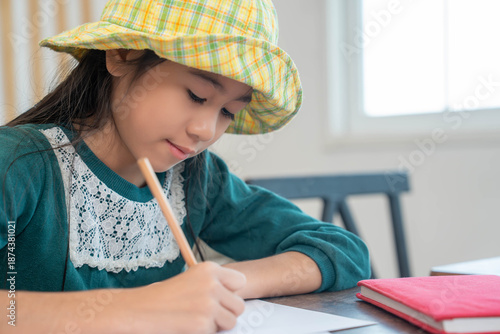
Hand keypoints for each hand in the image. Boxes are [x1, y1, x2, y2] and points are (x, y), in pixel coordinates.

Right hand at [119, 261, 246, 333]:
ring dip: (216, 325)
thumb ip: (213, 285)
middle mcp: (212, 284)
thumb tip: (234, 299)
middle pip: (238, 305)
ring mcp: (208, 304)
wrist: (138, 309)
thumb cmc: (163, 297)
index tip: (218, 298)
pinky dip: (203, 332)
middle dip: (225, 312)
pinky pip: (215, 333)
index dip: (230, 293)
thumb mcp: (191, 280)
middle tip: (205, 313)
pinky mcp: (202, 324)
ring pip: (231, 322)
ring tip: (195, 319)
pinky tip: (187, 326)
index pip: (240, 282)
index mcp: (209, 269)